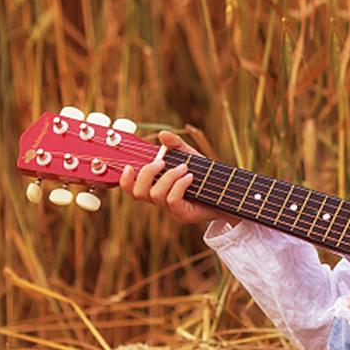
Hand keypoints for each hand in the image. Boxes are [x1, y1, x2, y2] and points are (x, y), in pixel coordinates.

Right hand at [119, 130, 237, 226]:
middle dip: (147, 173)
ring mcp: (170, 209)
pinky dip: (179, 185)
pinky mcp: (182, 214)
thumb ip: (176, 145)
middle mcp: (159, 199)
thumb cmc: (203, 174)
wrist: (225, 191)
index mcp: (155, 186)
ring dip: (168, 177)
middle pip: (137, 193)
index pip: (131, 188)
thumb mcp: (189, 156)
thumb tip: (163, 135)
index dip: (124, 180)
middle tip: (162, 161)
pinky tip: (190, 177)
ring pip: (156, 194)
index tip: (129, 166)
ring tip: (184, 167)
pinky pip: (172, 199)